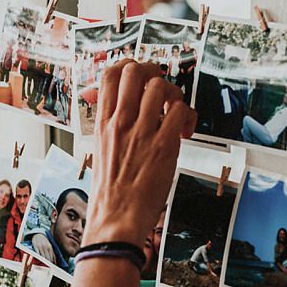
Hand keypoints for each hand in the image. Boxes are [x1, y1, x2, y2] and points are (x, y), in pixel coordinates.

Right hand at [87, 59, 195, 244]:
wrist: (116, 219)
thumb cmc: (109, 191)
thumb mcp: (99, 150)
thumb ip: (107, 124)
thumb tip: (104, 103)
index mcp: (102, 122)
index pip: (109, 74)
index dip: (128, 67)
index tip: (139, 75)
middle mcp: (121, 122)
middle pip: (135, 71)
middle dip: (153, 73)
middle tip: (161, 90)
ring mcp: (142, 132)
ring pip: (160, 86)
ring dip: (173, 94)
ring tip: (174, 112)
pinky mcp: (164, 146)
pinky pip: (180, 111)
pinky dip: (187, 116)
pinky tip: (184, 132)